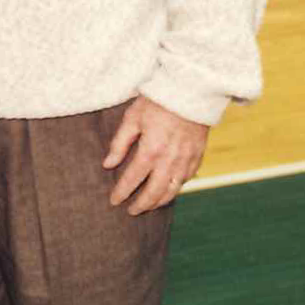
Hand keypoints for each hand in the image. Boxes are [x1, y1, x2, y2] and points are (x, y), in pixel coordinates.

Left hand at [102, 95, 208, 215]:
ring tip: (148, 207)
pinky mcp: (197, 157)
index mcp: (151, 150)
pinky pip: (186, 180)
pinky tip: (167, 191)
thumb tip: (107, 165)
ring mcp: (186, 161)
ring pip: (172, 190)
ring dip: (159, 202)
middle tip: (130, 212)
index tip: (114, 201)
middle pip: (154, 192)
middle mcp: (169, 160)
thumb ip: (119, 143)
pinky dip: (175, 189)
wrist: (190, 92)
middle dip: (141, 205)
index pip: (132, 179)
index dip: (122, 193)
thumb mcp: (132, 118)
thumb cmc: (157, 102)